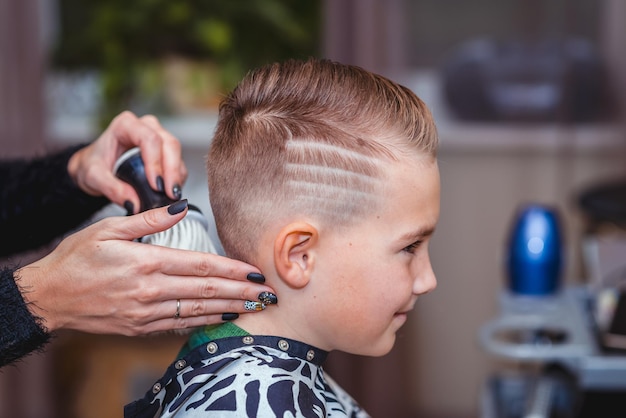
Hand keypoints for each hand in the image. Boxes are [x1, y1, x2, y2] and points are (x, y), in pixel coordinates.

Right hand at [16, 202, 274, 334]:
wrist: (48, 297)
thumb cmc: (75, 258)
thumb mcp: (109, 229)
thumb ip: (149, 219)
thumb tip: (182, 206)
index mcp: (147, 262)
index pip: (201, 266)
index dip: (232, 270)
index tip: (256, 272)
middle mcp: (151, 290)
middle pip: (206, 291)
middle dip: (241, 292)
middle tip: (269, 294)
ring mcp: (146, 313)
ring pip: (197, 311)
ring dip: (229, 309)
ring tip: (255, 308)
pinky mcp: (139, 327)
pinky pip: (179, 326)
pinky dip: (204, 322)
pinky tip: (222, 318)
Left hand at [67, 111, 187, 212]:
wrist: (96, 166)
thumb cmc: (93, 164)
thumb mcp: (94, 177)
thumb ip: (112, 189)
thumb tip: (135, 204)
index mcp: (126, 125)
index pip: (149, 139)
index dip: (156, 162)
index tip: (156, 185)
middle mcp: (146, 126)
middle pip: (169, 143)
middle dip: (172, 170)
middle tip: (171, 194)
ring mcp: (158, 136)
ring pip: (176, 152)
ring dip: (177, 175)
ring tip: (172, 196)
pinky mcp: (165, 150)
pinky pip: (177, 162)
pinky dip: (178, 178)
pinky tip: (172, 192)